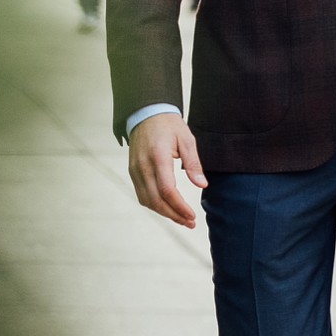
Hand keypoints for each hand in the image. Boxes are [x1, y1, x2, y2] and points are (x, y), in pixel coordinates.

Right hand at [128, 112, 207, 227]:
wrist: (145, 113)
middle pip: (156, 200)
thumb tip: (202, 184)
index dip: (180, 207)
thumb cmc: (169, 125)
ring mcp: (135, 170)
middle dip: (174, 215)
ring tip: (181, 219)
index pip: (167, 190)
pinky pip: (142, 195)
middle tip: (190, 223)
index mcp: (158, 157)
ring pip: (147, 201)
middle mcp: (143, 166)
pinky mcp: (132, 172)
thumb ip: (193, 163)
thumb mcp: (186, 139)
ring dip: (164, 213)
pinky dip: (154, 205)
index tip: (192, 215)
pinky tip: (167, 208)